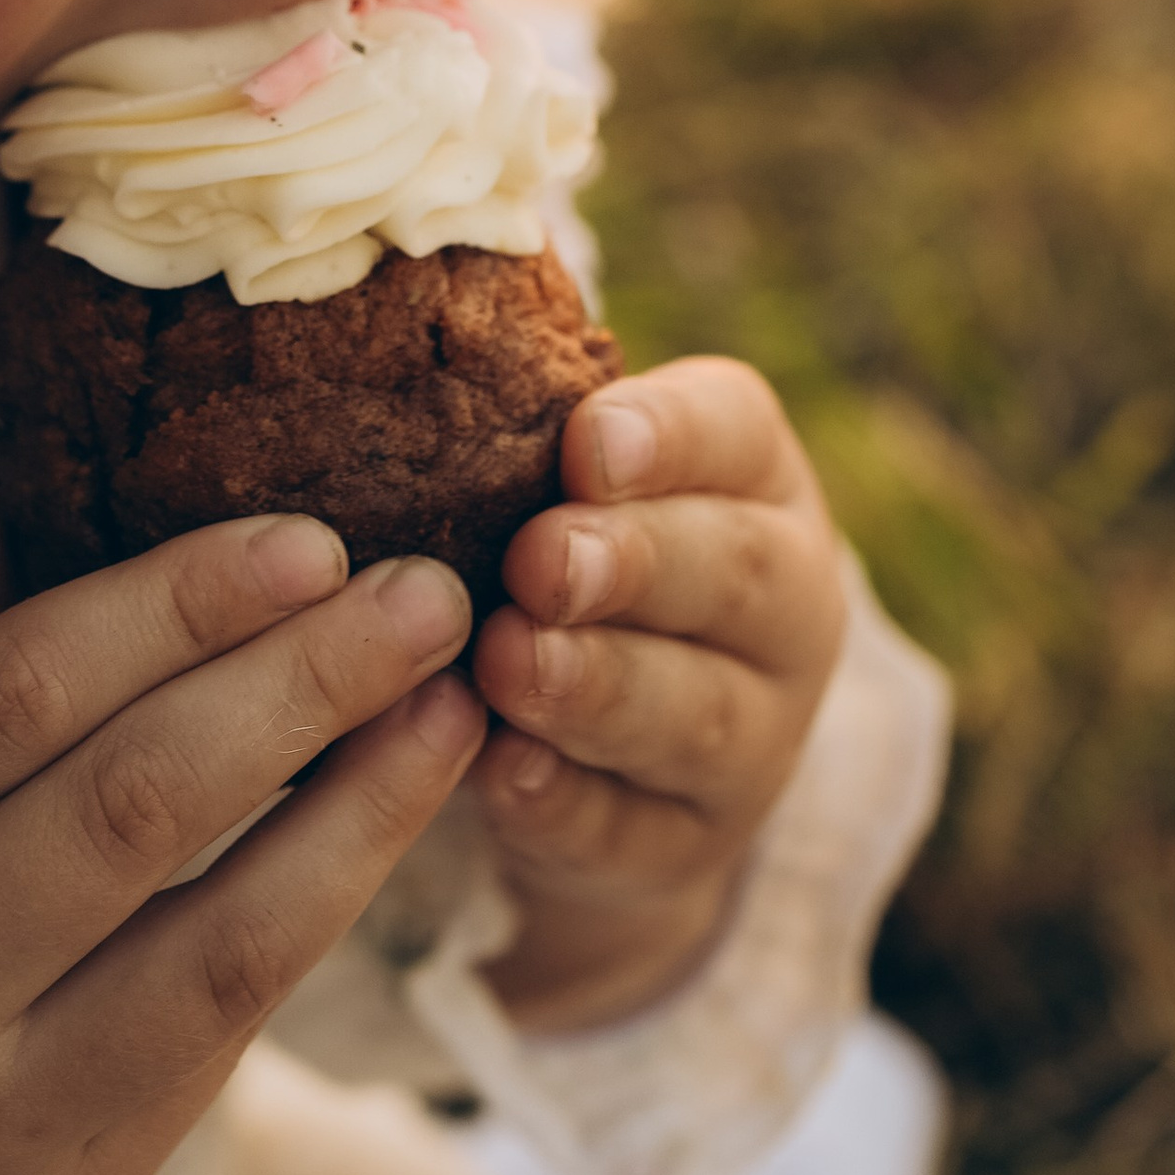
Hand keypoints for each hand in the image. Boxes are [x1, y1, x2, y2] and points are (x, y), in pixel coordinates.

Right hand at [0, 472, 481, 1174]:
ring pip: (211, 945)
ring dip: (360, 815)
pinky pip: (210, 1048)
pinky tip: (376, 835)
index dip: (177, 604)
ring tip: (456, 708)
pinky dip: (306, 925)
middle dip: (304, 685)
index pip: (11, 696)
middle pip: (131, 806)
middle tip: (429, 589)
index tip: (305, 532)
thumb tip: (20, 443)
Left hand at [470, 360, 844, 1032]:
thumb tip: (392, 329)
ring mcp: (753, 737)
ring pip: (695, 712)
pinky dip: (567, 803)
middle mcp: (782, 603)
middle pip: (731, 575)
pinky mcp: (688, 846)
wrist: (613, 763)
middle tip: (540, 558)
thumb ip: (521, 425)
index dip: (668, 436)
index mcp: (753, 479)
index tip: (587, 440)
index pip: (735, 432)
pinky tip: (503, 774)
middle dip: (635, 563)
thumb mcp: (566, 483)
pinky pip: (635, 829)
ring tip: (506, 664)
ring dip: (598, 686)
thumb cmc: (566, 559)